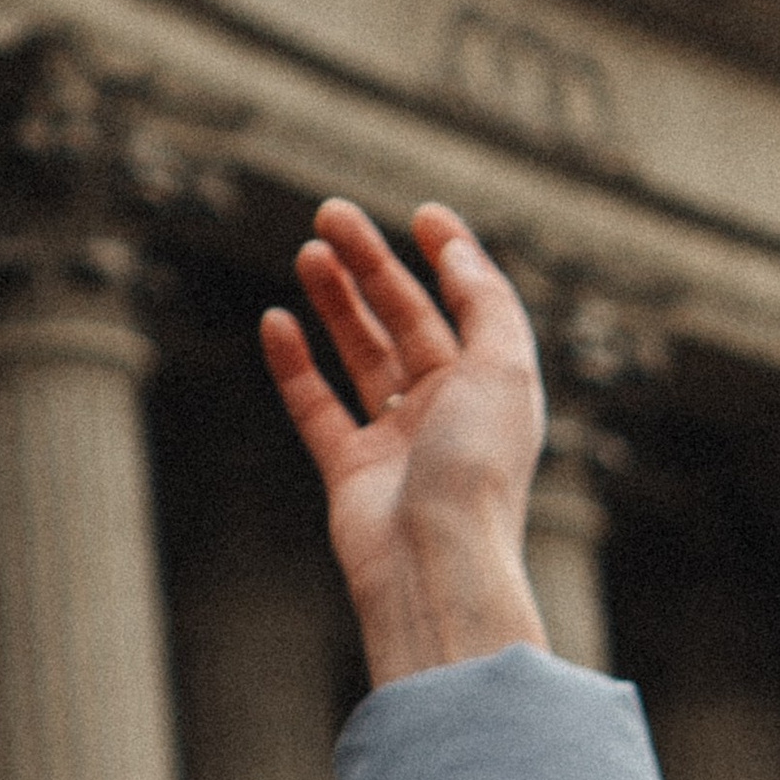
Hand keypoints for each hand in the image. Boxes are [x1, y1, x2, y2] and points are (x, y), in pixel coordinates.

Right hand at [260, 200, 549, 683]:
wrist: (433, 564)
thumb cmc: (476, 470)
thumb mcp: (503, 367)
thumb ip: (485, 301)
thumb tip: (456, 250)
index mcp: (493, 388)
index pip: (471, 306)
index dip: (450, 257)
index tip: (420, 215)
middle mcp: (450, 412)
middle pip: (408, 321)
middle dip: (371, 267)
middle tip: (329, 216)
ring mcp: (398, 442)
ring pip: (363, 357)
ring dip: (337, 304)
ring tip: (309, 254)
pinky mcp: (352, 473)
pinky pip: (318, 406)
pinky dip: (296, 364)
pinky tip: (276, 321)